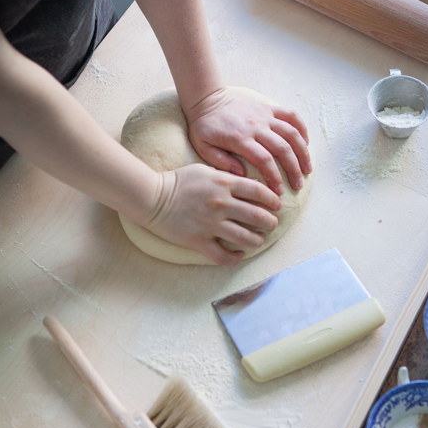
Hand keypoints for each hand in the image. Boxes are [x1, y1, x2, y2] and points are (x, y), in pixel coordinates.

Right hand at [142, 164, 281, 265]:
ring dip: (258, 240)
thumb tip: (247, 182)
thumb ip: (226, 176)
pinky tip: (239, 255)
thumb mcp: (205, 170)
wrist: (151, 197)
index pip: (259, 191)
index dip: (272, 199)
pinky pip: (223, 256)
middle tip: (272, 224)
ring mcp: (211, 224)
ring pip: (246, 238)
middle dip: (270, 222)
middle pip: (258, 216)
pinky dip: (235, 258)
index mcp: (224, 184)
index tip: (276, 204)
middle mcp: (221, 204)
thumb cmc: (177, 181)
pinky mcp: (199, 240)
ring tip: (259, 239)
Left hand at [185, 87, 311, 194]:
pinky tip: (306, 143)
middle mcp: (256, 126)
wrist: (206, 98)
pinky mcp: (268, 108)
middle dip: (293, 169)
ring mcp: (264, 115)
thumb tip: (242, 175)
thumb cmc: (204, 126)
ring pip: (291, 133)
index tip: (279, 192)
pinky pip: (291, 115)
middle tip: (298, 185)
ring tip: (307, 168)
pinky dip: (302, 128)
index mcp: (240, 138)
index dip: (275, 177)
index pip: (264, 160)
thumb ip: (221, 162)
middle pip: (283, 149)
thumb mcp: (203, 147)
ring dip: (303, 152)